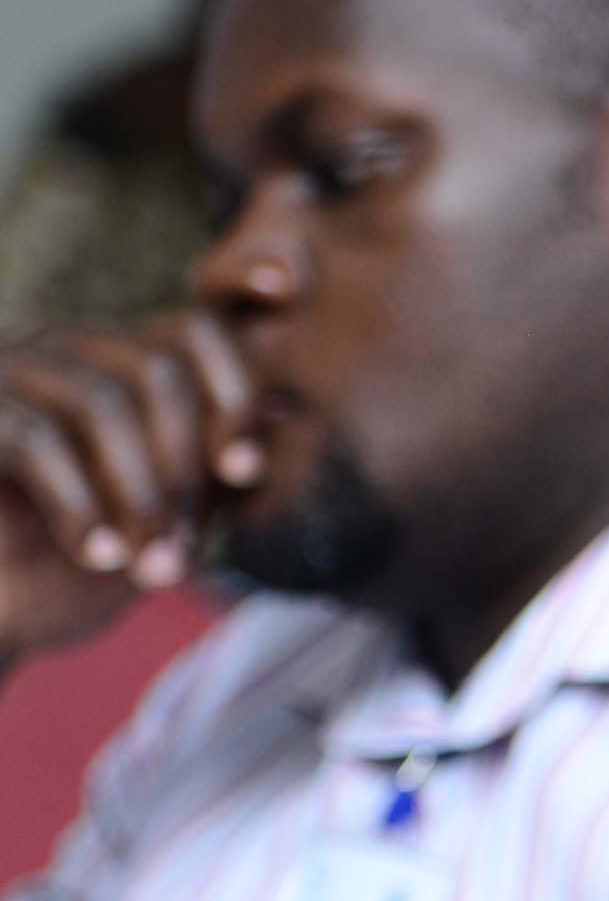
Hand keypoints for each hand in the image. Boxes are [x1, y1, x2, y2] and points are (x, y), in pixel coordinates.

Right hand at [0, 315, 257, 661]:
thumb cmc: (81, 565)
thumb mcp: (176, 517)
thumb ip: (224, 469)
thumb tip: (289, 417)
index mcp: (119, 363)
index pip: (197, 332)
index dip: (235, 395)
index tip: (247, 472)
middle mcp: (60, 351)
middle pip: (159, 369)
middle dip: (184, 469)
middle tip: (183, 551)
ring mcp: (5, 373)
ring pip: (102, 402)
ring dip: (142, 496)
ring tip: (153, 568)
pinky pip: (35, 439)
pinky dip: (80, 505)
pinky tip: (99, 557)